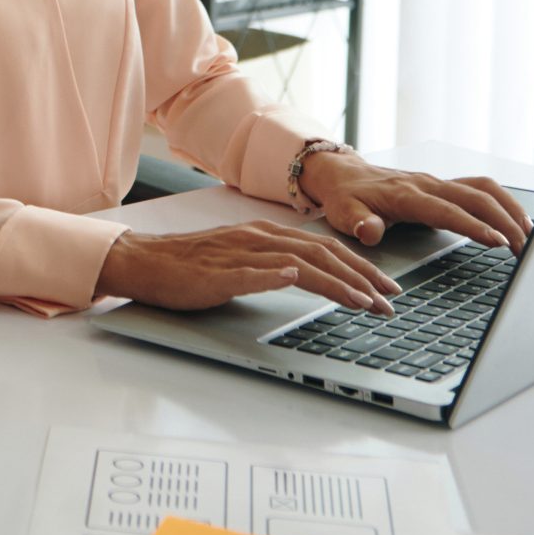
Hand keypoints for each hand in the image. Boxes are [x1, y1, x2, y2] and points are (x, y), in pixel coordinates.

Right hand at [97, 222, 403, 314]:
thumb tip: (308, 274)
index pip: (324, 248)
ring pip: (295, 263)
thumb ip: (273, 263)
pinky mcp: (216, 273)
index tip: (386, 287)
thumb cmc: (189, 265)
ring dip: (333, 282)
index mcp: (264, 234)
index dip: (359, 266)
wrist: (144, 261)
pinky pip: (248, 273)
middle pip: (320, 254)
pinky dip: (274, 275)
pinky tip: (293, 279)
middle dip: (361, 277)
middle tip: (390, 300)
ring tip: (362, 300)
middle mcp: (257, 238)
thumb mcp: (241, 259)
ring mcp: (237, 254)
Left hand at [299, 152, 533, 251]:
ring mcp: (438, 183)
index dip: (474, 226)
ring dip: (510, 210)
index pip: (447, 211)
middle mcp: (428, 184)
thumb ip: (358, 223)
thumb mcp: (342, 212)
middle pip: (477, 197)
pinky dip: (503, 203)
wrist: (342, 174)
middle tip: (526, 250)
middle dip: (505, 221)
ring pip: (484, 190)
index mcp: (406, 194)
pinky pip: (480, 189)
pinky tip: (518, 222)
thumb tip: (370, 231)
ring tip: (531, 236)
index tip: (498, 242)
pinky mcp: (445, 187)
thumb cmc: (344, 197)